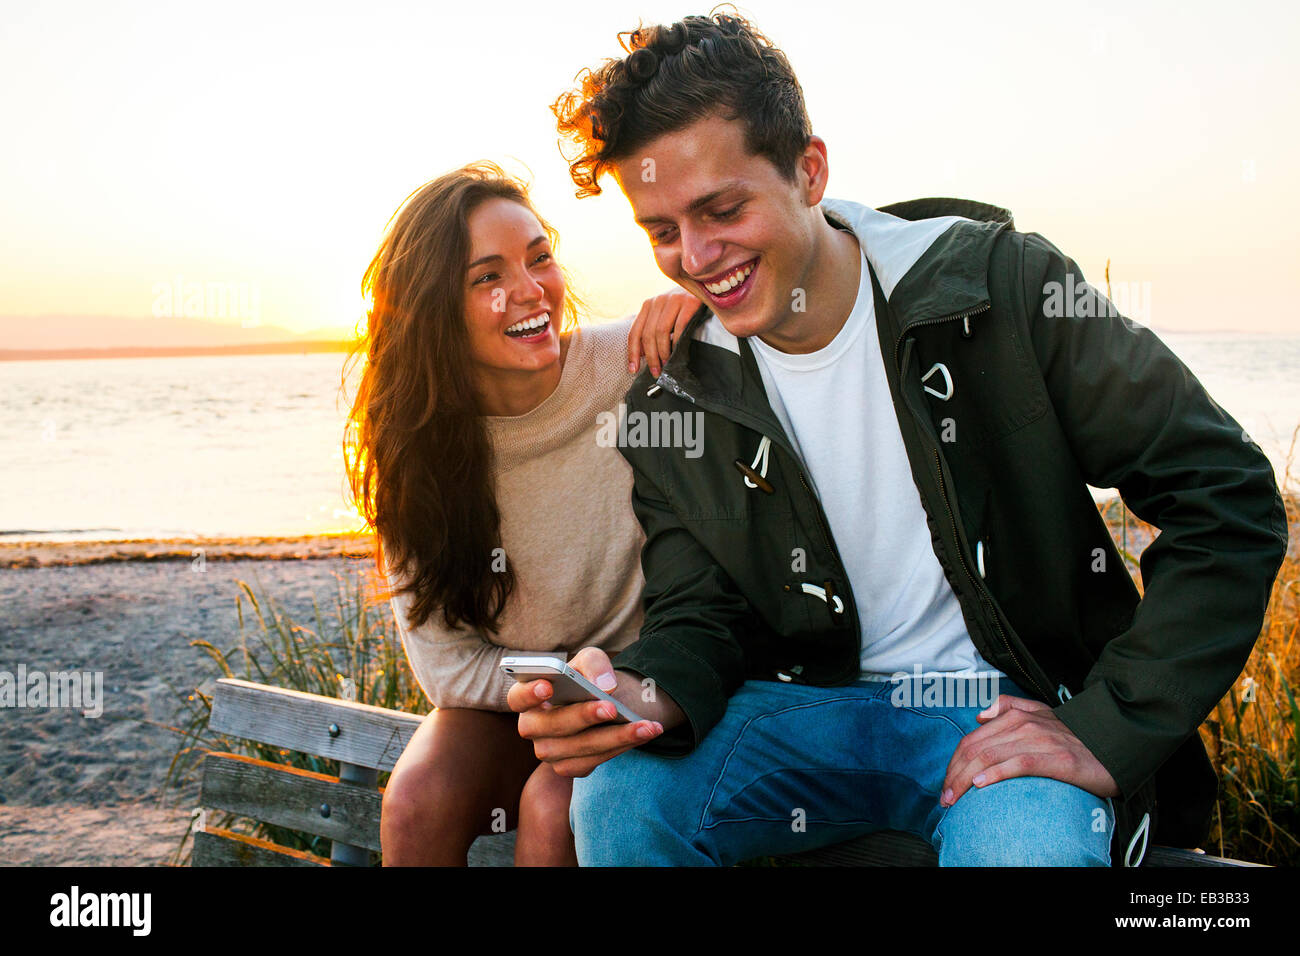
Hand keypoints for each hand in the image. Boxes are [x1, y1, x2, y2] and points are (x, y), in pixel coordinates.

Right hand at [508, 647, 677, 777]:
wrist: (605, 702)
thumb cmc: (587, 678)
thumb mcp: (590, 661)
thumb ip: (594, 664)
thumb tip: (605, 685)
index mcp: (529, 697)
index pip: (517, 698)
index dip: (529, 693)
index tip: (547, 686)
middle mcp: (534, 727)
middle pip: (551, 727)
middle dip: (583, 716)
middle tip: (611, 707)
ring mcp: (549, 751)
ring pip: (578, 749)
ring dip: (615, 737)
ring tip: (647, 725)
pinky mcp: (569, 766)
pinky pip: (593, 762)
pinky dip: (621, 747)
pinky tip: (644, 734)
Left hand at [626, 289, 702, 378]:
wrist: (706, 285)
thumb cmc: (685, 307)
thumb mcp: (665, 314)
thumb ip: (654, 328)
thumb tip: (644, 355)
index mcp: (648, 305)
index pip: (635, 332)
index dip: (633, 353)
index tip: (633, 370)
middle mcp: (658, 300)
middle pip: (648, 334)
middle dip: (651, 357)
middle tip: (656, 372)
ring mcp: (673, 299)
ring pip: (661, 331)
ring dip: (663, 352)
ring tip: (667, 364)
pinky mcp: (689, 302)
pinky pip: (679, 326)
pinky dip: (677, 342)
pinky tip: (678, 351)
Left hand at [939, 694, 1118, 806]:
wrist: (1115, 744)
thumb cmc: (1075, 736)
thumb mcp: (1042, 713)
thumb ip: (1010, 707)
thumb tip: (980, 715)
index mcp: (1017, 715)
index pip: (972, 738)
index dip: (954, 761)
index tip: (946, 782)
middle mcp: (1025, 724)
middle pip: (975, 749)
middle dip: (953, 774)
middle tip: (945, 797)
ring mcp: (1040, 740)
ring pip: (990, 757)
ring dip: (965, 779)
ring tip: (954, 799)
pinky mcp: (1056, 758)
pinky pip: (1018, 764)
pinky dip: (996, 774)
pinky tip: (980, 785)